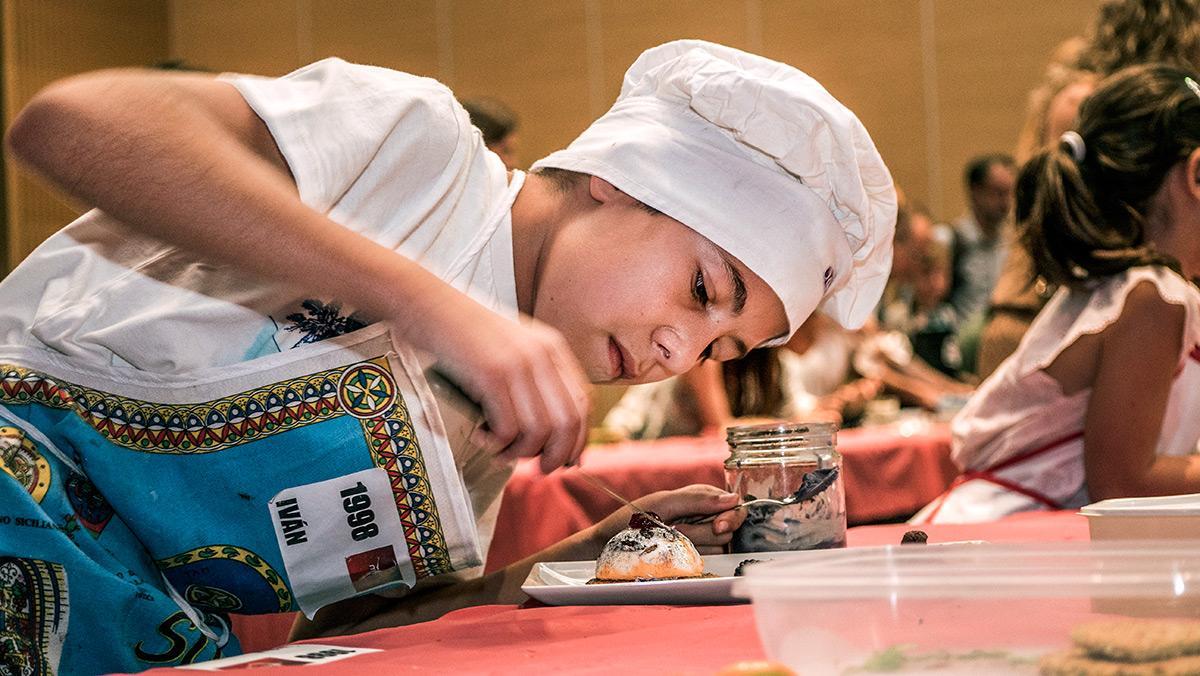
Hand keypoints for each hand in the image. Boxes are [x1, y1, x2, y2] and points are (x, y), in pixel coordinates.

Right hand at [422, 296, 590, 473]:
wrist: (425, 302)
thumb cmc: (462, 331)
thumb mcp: (510, 346)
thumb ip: (533, 379)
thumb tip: (553, 432)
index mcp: (552, 347)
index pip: (584, 402)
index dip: (579, 437)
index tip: (565, 459)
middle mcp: (542, 354)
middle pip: (568, 421)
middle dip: (556, 454)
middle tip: (538, 469)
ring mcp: (518, 363)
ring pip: (540, 430)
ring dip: (521, 452)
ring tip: (500, 452)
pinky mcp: (490, 374)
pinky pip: (508, 427)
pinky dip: (496, 443)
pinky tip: (480, 436)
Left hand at [593, 485, 743, 554]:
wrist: (610, 543)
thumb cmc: (633, 517)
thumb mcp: (665, 502)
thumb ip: (699, 499)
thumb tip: (734, 498)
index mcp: (700, 497)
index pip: (734, 506)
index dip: (731, 517)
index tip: (717, 526)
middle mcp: (704, 517)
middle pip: (728, 528)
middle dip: (703, 531)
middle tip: (678, 530)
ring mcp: (699, 538)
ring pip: (719, 545)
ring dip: (693, 542)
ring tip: (669, 537)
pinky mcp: (693, 556)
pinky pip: (708, 559)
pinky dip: (692, 555)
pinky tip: (674, 550)